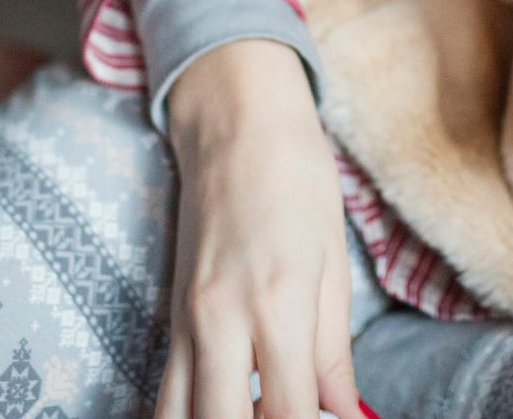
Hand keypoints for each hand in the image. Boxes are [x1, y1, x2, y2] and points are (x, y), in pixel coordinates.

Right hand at [157, 40, 362, 418]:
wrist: (236, 123)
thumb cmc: (298, 179)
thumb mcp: (334, 262)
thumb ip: (334, 350)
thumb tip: (345, 413)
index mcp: (280, 303)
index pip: (291, 413)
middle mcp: (222, 319)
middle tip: (292, 418)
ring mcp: (186, 320)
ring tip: (253, 411)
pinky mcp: (170, 317)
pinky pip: (167, 391)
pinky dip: (191, 412)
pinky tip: (224, 406)